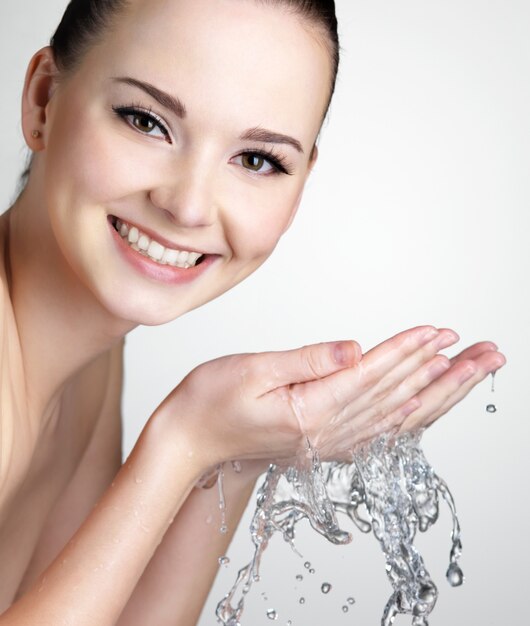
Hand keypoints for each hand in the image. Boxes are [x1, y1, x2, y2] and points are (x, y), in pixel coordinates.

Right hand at [154, 326, 487, 469]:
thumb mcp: (250, 370)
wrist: (190, 443)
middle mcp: (327, 432)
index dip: (406, 350)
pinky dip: (410, 416)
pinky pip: (380, 432)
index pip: (371, 374)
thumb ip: (306, 360)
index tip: (438, 331)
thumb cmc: (210, 402)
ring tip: (469, 373)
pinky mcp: (326, 443)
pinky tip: (428, 403)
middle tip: (480, 351)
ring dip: (437, 393)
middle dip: (440, 370)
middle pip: (396, 397)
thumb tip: (354, 347)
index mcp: (309, 411)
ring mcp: (329, 442)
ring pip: (396, 416)